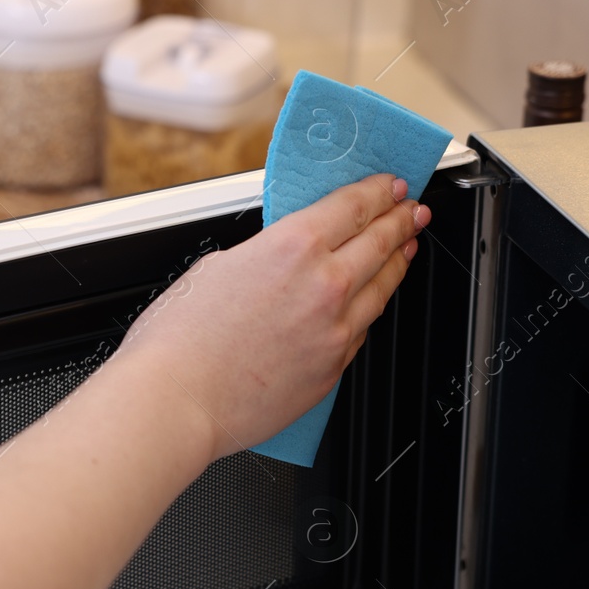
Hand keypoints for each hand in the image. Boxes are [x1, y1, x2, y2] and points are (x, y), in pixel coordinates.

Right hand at [119, 174, 428, 456]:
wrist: (177, 401)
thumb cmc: (179, 339)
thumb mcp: (216, 267)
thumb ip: (262, 255)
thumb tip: (280, 259)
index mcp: (294, 247)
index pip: (355, 206)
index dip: (380, 192)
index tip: (390, 187)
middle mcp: (326, 286)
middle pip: (381, 242)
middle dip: (402, 220)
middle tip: (412, 210)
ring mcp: (335, 331)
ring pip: (383, 288)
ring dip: (398, 263)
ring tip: (405, 249)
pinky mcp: (332, 370)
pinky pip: (360, 332)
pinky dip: (367, 311)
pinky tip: (368, 303)